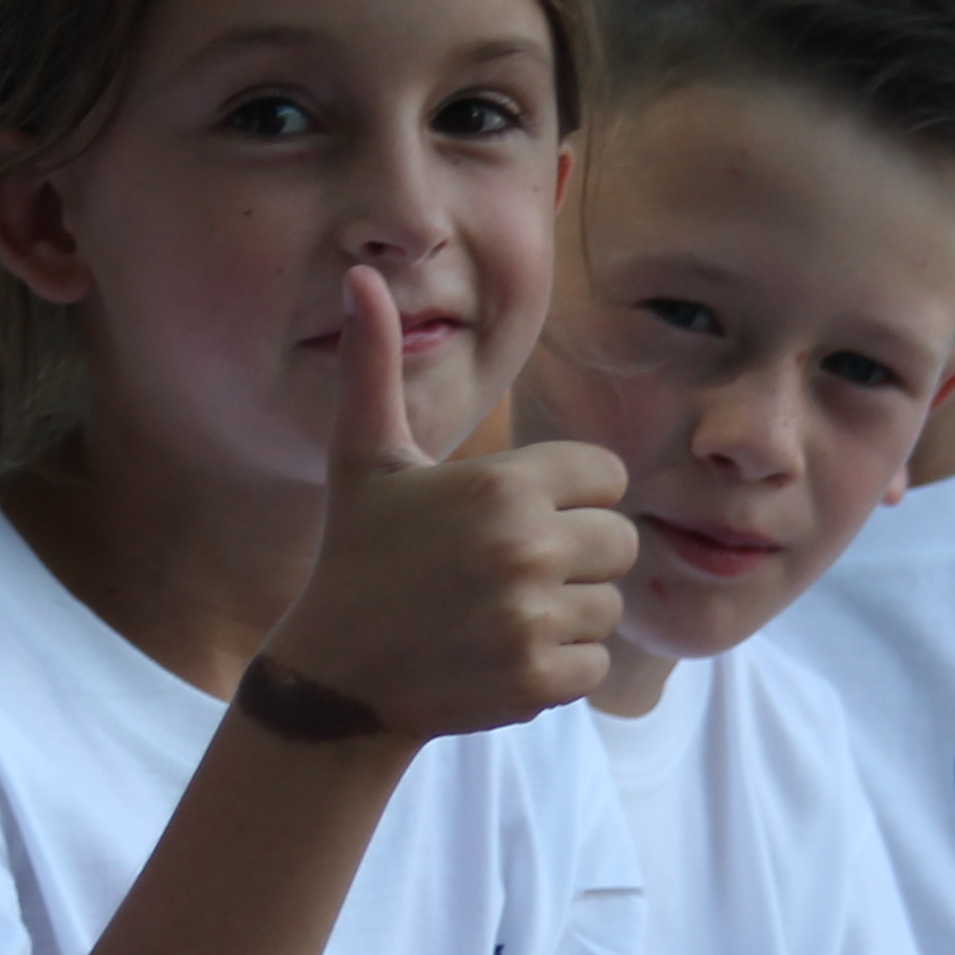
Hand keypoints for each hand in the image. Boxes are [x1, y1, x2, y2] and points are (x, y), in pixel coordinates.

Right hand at [251, 266, 631, 739]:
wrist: (335, 679)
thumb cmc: (359, 556)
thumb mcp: (366, 458)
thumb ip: (374, 366)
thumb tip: (360, 276)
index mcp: (502, 483)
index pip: (605, 477)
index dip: (569, 498)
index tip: (514, 519)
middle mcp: (526, 545)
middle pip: (620, 542)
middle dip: (576, 558)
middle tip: (507, 574)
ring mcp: (533, 616)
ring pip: (607, 607)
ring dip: (565, 617)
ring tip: (498, 618)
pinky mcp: (538, 679)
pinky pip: (595, 667)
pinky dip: (558, 671)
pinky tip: (500, 660)